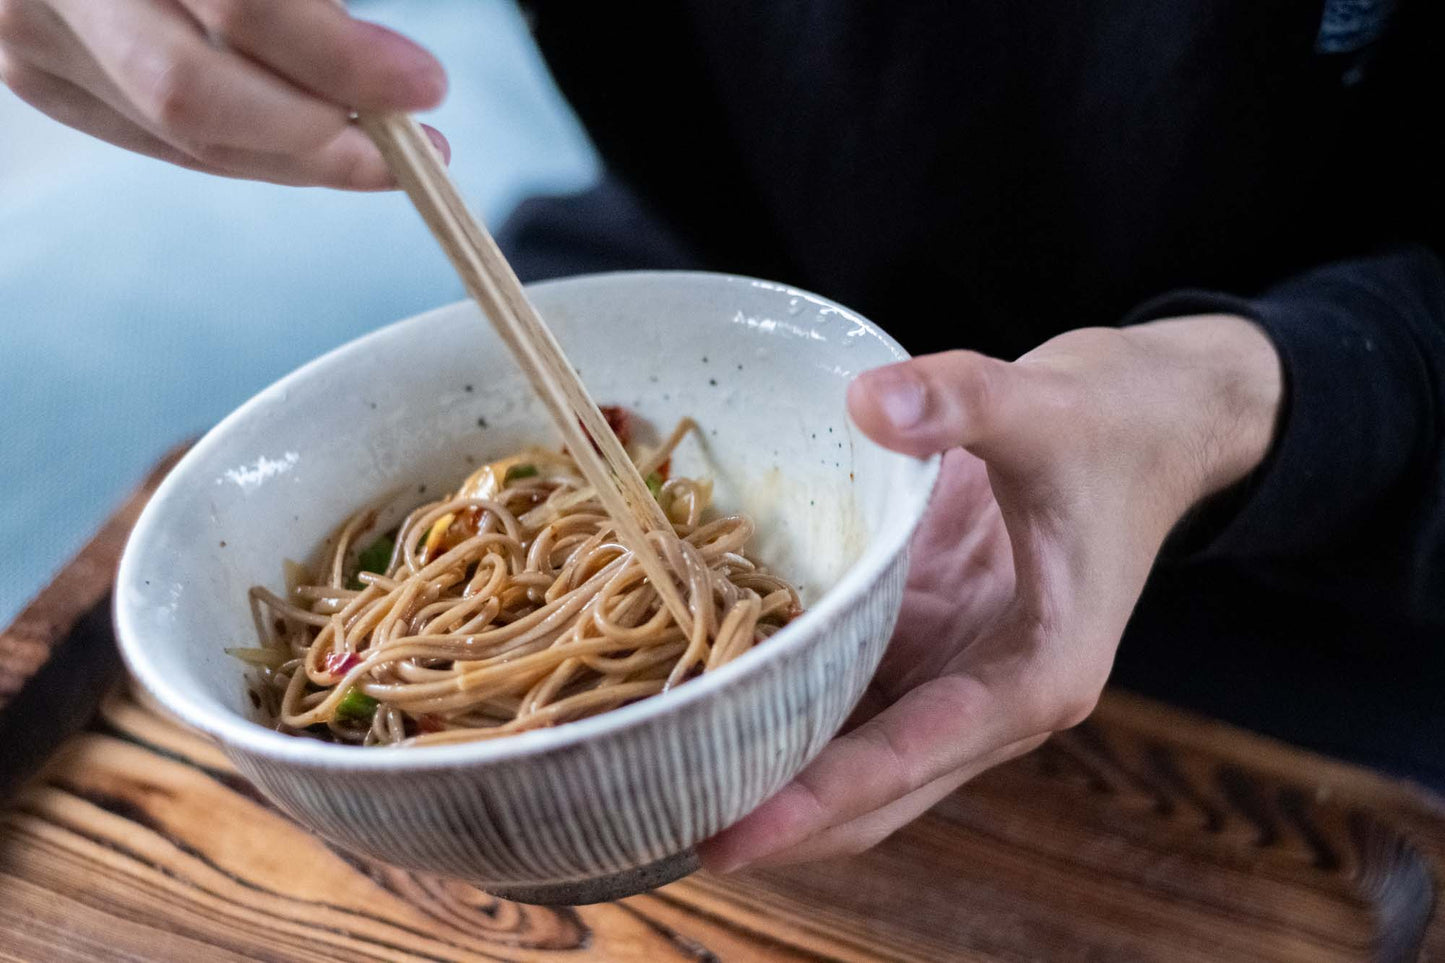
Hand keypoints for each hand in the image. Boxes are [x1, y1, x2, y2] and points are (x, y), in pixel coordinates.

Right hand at [0, 0, 447, 187]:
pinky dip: (255, 152)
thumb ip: (305, 0)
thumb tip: (391, 74)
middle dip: (322, 138)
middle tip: (412, 145)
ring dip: (301, 158)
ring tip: (380, 150)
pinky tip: (314, 141)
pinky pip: (168, 146)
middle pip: (197, 97)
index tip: (424, 86)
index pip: (241, 7)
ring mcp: (35, 39)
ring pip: (188, 138)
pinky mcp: (43, 81)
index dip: (342, 60)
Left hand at [699, 315, 1282, 870]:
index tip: (735, 834)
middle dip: (782, 818)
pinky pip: (845, 688)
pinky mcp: (924, 638)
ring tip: (667, 779)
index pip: (915, 756)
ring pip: (853, 753)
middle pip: (877, 791)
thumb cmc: (1112, 427)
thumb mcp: (1047, 405)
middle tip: (668, 827)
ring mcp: (953, 672)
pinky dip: (784, 700)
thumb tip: (870, 400)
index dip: (821, 799)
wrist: (1143, 424)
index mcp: (1038, 674)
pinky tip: (707, 695)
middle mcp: (991, 697)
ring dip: (773, 772)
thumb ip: (964, 401)